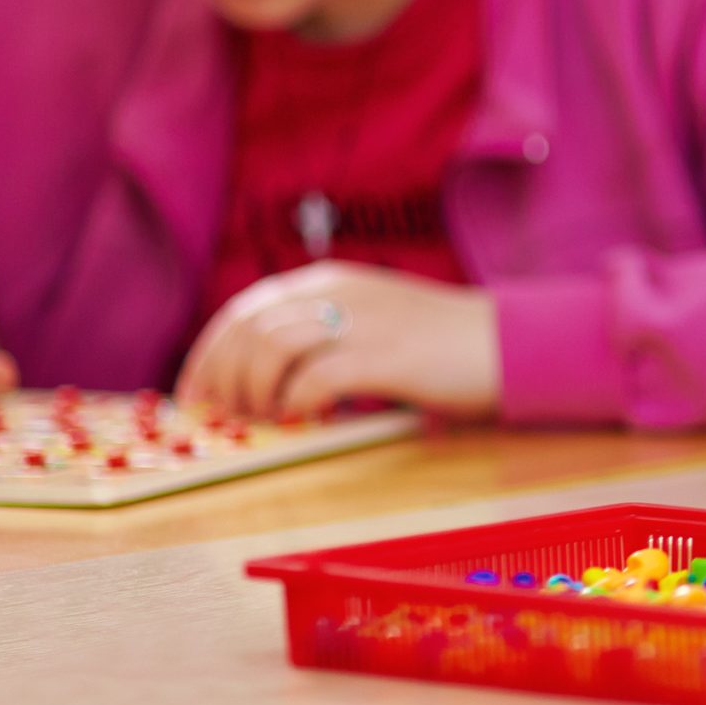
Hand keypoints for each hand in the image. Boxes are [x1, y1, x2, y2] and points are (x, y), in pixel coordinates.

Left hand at [175, 261, 500, 420]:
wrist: (508, 344)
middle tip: (227, 421)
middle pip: (246, 332)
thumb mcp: (369, 320)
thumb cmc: (439, 345)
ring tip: (269, 421)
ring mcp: (360, 321)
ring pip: (269, 351)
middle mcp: (336, 293)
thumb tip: (256, 380)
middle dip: (222, 382)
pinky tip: (305, 421)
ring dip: (255, 394)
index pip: (241, 312)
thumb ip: (319, 334)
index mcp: (328, 283)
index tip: (197, 400)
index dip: (207, 358)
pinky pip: (314, 379)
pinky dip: (296, 404)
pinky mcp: (384, 355)